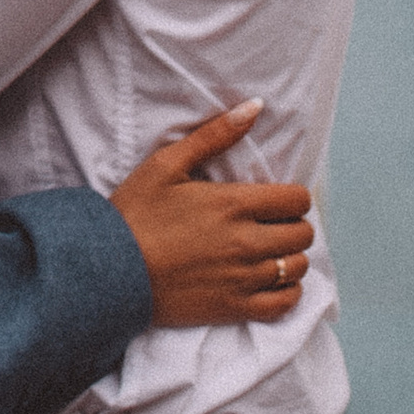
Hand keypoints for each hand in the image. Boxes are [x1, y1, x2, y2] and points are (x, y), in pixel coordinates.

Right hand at [109, 104, 315, 329]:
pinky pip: (284, 304)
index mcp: (233, 204)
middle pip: (303, 234)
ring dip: (290, 256)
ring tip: (269, 251)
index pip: (297, 200)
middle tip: (271, 224)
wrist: (110, 270)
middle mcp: (246, 242)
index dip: (292, 197)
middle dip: (293, 224)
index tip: (275, 200)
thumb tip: (255, 106)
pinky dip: (287, 292)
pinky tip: (271, 280)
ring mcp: (243, 278)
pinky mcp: (235, 307)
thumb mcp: (166, 164)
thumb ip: (214, 135)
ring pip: (297, 268)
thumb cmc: (136, 213)